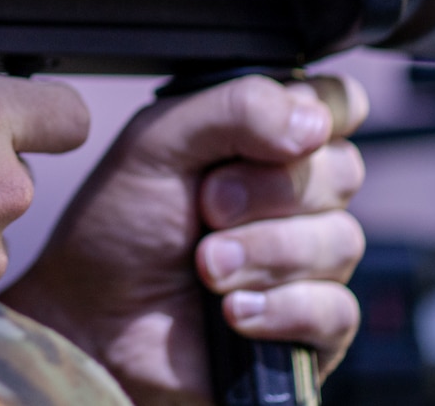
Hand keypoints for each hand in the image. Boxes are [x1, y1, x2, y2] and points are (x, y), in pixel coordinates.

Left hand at [0, 74, 368, 404]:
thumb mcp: (156, 143)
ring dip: (263, 252)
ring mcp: (309, 263)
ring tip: (206, 265)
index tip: (272, 138)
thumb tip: (315, 121)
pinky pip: (336, 310)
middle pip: (343, 170)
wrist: (92, 317)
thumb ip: (233, 110)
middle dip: (266, 190)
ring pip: (340, 240)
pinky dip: (280, 307)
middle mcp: (296, 196)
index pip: (337, 105)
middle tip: (206, 207)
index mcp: (265, 139)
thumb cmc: (120, 224)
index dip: (319, 116)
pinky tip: (232, 311)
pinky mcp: (313, 329)